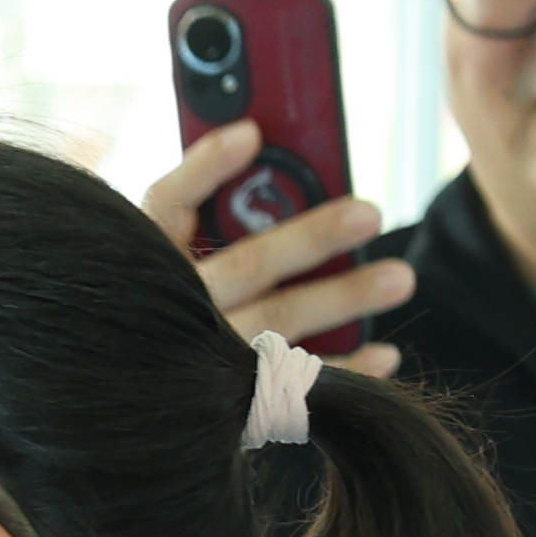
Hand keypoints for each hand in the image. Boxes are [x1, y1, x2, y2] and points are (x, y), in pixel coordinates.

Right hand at [136, 124, 412, 376]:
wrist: (135, 402)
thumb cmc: (167, 310)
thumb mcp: (167, 257)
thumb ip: (208, 216)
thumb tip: (266, 151)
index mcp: (152, 261)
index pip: (169, 205)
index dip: (205, 169)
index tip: (250, 134)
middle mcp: (176, 308)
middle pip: (246, 266)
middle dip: (311, 238)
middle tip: (370, 213)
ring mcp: (202, 358)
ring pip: (277, 322)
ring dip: (342, 299)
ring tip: (400, 278)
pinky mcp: (230, 399)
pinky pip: (292, 384)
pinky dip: (343, 370)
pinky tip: (384, 354)